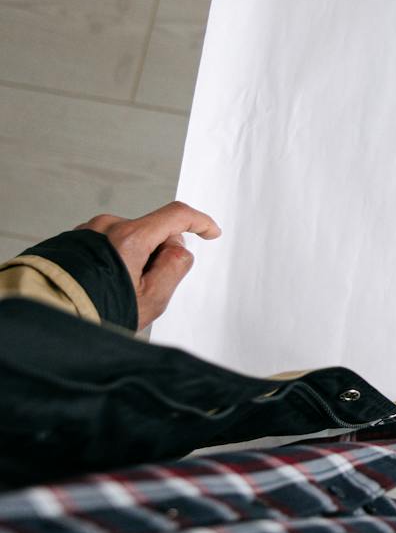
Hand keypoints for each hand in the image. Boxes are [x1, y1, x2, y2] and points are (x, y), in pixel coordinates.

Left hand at [76, 202, 220, 328]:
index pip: (176, 215)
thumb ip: (175, 265)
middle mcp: (106, 227)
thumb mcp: (152, 298)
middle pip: (152, 231)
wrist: (49, 317)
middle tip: (146, 287)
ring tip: (118, 289)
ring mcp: (87, 231)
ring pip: (129, 238)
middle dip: (158, 254)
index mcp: (129, 237)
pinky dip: (114, 258)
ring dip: (134, 258)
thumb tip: (176, 248)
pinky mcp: (74, 239)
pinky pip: (107, 243)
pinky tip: (104, 283)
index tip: (210, 232)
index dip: (199, 222)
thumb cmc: (96, 312)